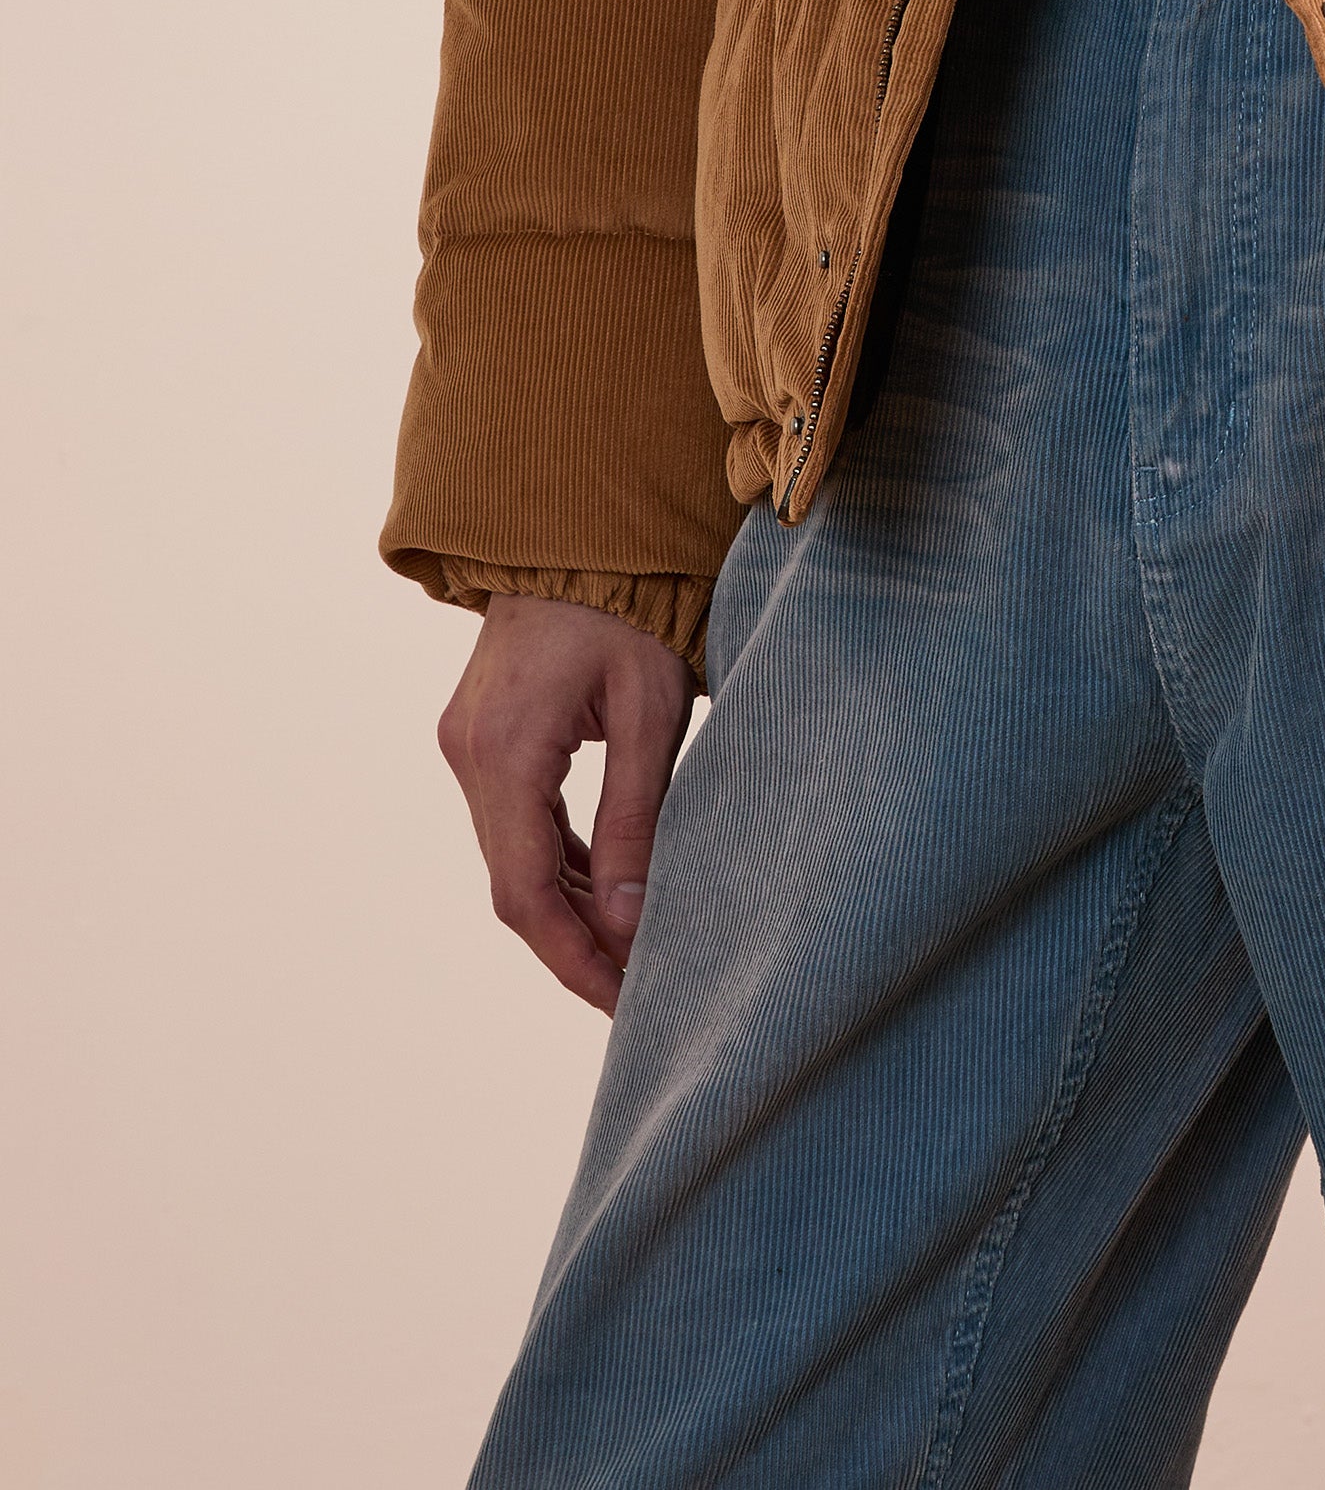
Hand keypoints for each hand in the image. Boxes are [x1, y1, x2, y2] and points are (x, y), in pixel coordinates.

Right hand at [437, 595, 693, 1012]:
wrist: (576, 528)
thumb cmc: (627, 608)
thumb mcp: (650, 710)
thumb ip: (635, 815)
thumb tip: (631, 921)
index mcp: (505, 752)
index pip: (529, 893)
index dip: (575, 958)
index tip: (625, 1001)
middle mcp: (468, 755)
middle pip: (515, 886)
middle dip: (575, 945)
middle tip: (639, 990)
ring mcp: (468, 745)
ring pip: (513, 860)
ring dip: (569, 908)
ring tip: (633, 951)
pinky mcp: (483, 737)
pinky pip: (516, 823)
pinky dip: (559, 863)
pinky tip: (607, 889)